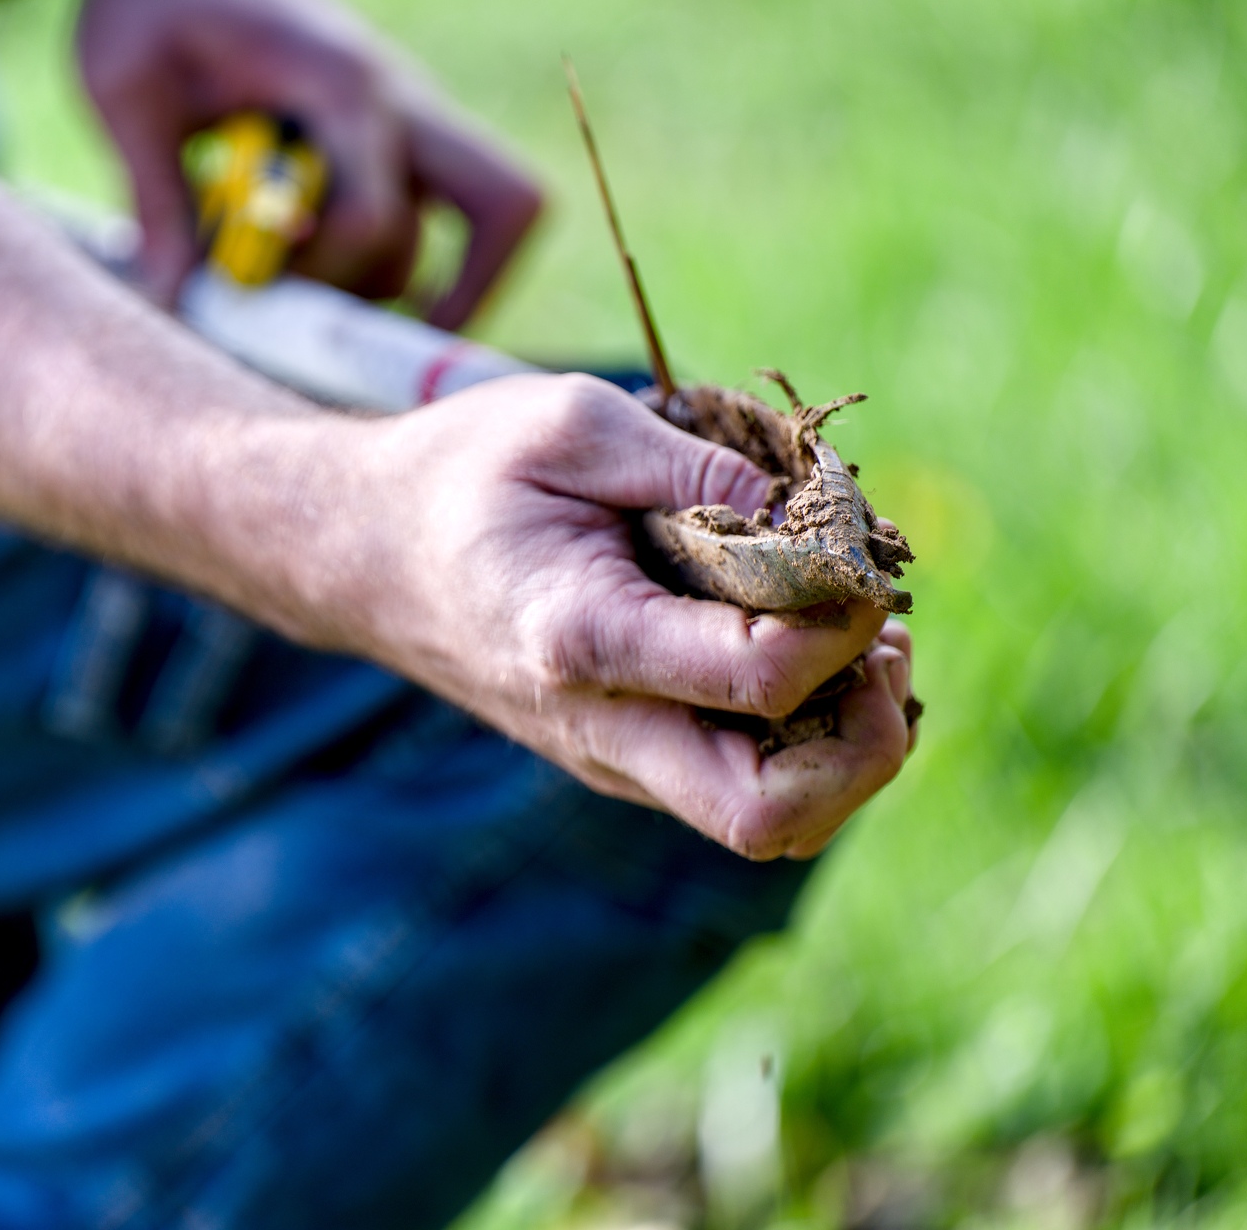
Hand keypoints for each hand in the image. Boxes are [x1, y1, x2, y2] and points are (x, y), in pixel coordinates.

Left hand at [78, 0, 541, 327]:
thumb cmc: (159, 8)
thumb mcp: (127, 86)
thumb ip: (155, 194)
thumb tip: (177, 301)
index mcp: (343, 85)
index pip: (375, 215)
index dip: (322, 274)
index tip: (250, 289)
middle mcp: (402, 110)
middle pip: (501, 206)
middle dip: (446, 297)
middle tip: (331, 339)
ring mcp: (408, 137)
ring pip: (437, 245)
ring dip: (362, 289)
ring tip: (263, 276)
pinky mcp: (392, 161)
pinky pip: (419, 237)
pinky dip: (370, 278)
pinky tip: (301, 292)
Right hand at [340, 375, 916, 858]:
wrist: (366, 553)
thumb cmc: (464, 474)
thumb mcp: (574, 424)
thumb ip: (699, 468)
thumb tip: (818, 517)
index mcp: (581, 638)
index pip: (760, 680)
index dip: (841, 619)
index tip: (848, 550)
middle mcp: (601, 728)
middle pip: (772, 816)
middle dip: (868, 743)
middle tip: (879, 640)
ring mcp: (613, 759)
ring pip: (772, 822)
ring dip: (849, 747)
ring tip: (857, 640)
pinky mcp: (627, 760)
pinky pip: (746, 787)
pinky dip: (811, 738)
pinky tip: (807, 648)